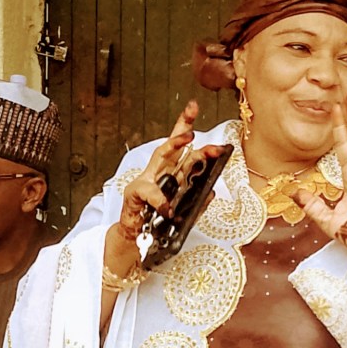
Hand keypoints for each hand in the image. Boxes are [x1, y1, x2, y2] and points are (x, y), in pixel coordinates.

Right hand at [114, 101, 199, 253]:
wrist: (138, 241)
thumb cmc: (159, 223)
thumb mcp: (184, 214)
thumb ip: (198, 204)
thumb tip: (211, 192)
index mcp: (172, 173)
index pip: (180, 147)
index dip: (185, 125)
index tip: (194, 106)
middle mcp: (159, 172)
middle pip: (171, 145)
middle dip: (185, 130)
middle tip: (201, 125)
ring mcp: (146, 180)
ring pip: (161, 156)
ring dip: (176, 144)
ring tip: (191, 139)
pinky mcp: (135, 194)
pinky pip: (150, 192)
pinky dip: (160, 200)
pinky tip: (168, 207)